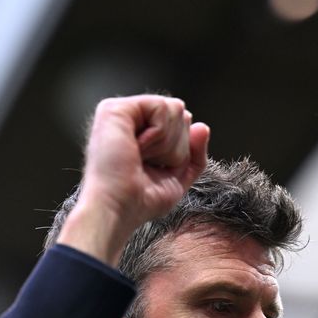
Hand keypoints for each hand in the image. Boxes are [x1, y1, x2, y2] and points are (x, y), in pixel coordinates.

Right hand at [57, 95, 209, 265]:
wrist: (118, 210)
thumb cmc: (140, 202)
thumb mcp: (178, 178)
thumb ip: (194, 154)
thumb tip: (202, 126)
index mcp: (140, 132)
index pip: (182, 123)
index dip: (181, 151)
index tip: (155, 170)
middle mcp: (129, 119)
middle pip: (181, 113)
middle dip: (175, 146)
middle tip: (146, 164)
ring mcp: (120, 112)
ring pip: (175, 108)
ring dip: (166, 143)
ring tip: (139, 157)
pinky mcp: (115, 108)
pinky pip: (162, 107)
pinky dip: (159, 134)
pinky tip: (137, 148)